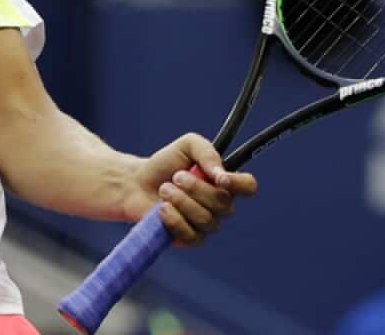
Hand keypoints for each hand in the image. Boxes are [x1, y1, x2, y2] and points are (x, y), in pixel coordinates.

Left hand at [122, 133, 257, 246]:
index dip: (238, 184)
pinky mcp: (190, 239)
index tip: (220, 178)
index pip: (248, 186)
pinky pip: (191, 235)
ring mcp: (207, 224)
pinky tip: (162, 209)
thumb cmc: (165, 164)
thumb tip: (222, 174)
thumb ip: (207, 152)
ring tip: (164, 190)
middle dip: (196, 188)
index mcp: (224, 182)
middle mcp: (220, 205)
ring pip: (206, 220)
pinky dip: (174, 219)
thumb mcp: (186, 146)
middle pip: (223, 203)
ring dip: (181, 201)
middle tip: (176, 177)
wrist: (136, 183)